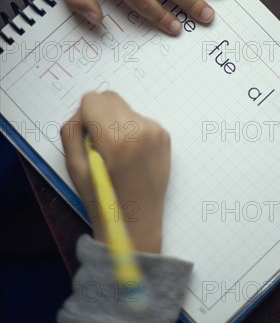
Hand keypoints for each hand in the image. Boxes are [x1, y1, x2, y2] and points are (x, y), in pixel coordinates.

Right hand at [60, 91, 170, 252]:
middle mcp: (141, 129)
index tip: (86, 139)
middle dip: (99, 115)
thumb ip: (72, 131)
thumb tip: (82, 111)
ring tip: (116, 152)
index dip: (83, 118)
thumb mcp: (75, 168)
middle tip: (99, 144)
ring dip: (115, 121)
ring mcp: (156, 132)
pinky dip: (131, 129)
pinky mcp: (165, 136)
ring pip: (124, 108)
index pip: (92, 100)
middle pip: (109, 98)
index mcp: (117, 139)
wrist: (138, 224)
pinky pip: (139, 119)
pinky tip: (130, 154)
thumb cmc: (103, 200)